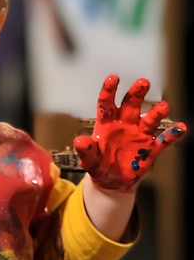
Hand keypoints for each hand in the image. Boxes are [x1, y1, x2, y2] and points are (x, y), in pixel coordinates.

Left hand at [73, 75, 186, 192]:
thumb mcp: (89, 159)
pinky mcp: (151, 148)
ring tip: (163, 107)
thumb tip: (79, 141)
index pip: (107, 103)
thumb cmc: (99, 164)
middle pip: (131, 105)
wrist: (112, 181)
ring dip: (156, 112)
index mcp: (107, 124)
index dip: (109, 90)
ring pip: (149, 119)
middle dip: (136, 93)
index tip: (113, 78)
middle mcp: (125, 125)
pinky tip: (180, 128)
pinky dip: (172, 134)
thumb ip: (86, 150)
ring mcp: (139, 135)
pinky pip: (163, 139)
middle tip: (142, 83)